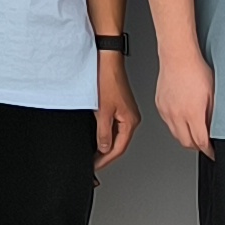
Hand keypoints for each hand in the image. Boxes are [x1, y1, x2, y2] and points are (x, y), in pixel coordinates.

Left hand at [91, 52, 136, 170]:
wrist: (106, 59)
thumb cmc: (107, 79)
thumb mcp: (102, 111)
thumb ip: (104, 133)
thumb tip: (104, 148)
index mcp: (131, 121)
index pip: (119, 148)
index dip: (106, 159)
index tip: (96, 166)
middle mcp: (130, 117)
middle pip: (119, 143)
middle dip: (106, 155)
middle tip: (93, 162)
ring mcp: (125, 111)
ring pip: (115, 134)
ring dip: (104, 144)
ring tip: (93, 153)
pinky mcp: (118, 105)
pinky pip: (112, 125)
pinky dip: (104, 133)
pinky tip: (96, 135)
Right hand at [154, 47, 214, 156]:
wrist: (178, 57)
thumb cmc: (197, 71)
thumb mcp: (213, 95)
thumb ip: (214, 116)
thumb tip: (215, 130)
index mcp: (192, 113)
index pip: (201, 142)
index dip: (209, 151)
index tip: (213, 152)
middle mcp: (177, 115)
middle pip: (186, 143)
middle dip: (197, 147)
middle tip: (205, 145)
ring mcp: (166, 111)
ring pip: (175, 135)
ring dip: (186, 138)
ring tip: (195, 133)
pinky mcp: (159, 106)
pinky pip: (168, 123)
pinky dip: (176, 126)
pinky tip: (184, 120)